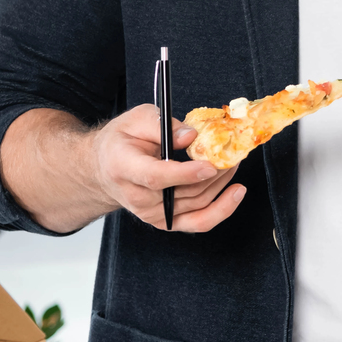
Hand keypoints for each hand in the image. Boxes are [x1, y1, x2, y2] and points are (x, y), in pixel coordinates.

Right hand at [91, 103, 244, 231]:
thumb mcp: (137, 119)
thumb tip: (191, 136)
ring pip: (197, 203)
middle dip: (215, 173)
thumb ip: (162, 125)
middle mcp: (137, 196)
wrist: (105, 168)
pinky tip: (236, 194)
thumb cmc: (122, 141)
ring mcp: (151, 213)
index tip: (210, 166)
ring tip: (234, 162)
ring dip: (221, 184)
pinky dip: (220, 210)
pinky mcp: (164, 221)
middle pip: (184, 192)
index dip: (185, 174)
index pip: (156, 177)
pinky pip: (197, 222)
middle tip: (233, 153)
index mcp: (125, 168)